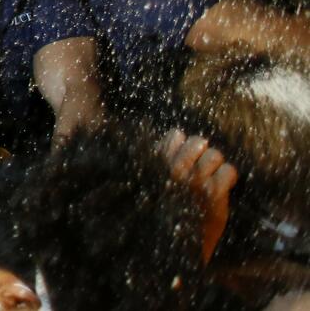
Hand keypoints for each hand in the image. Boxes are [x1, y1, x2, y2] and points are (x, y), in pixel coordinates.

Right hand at [160, 130, 237, 262]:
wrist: (178, 250)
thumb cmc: (168, 214)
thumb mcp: (156, 186)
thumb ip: (162, 164)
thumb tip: (176, 140)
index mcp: (158, 166)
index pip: (174, 135)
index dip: (183, 143)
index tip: (184, 156)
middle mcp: (176, 171)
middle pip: (198, 141)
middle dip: (203, 152)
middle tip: (202, 167)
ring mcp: (195, 182)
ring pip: (215, 155)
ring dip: (217, 165)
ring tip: (213, 178)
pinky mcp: (214, 195)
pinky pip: (229, 171)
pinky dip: (229, 178)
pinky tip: (224, 188)